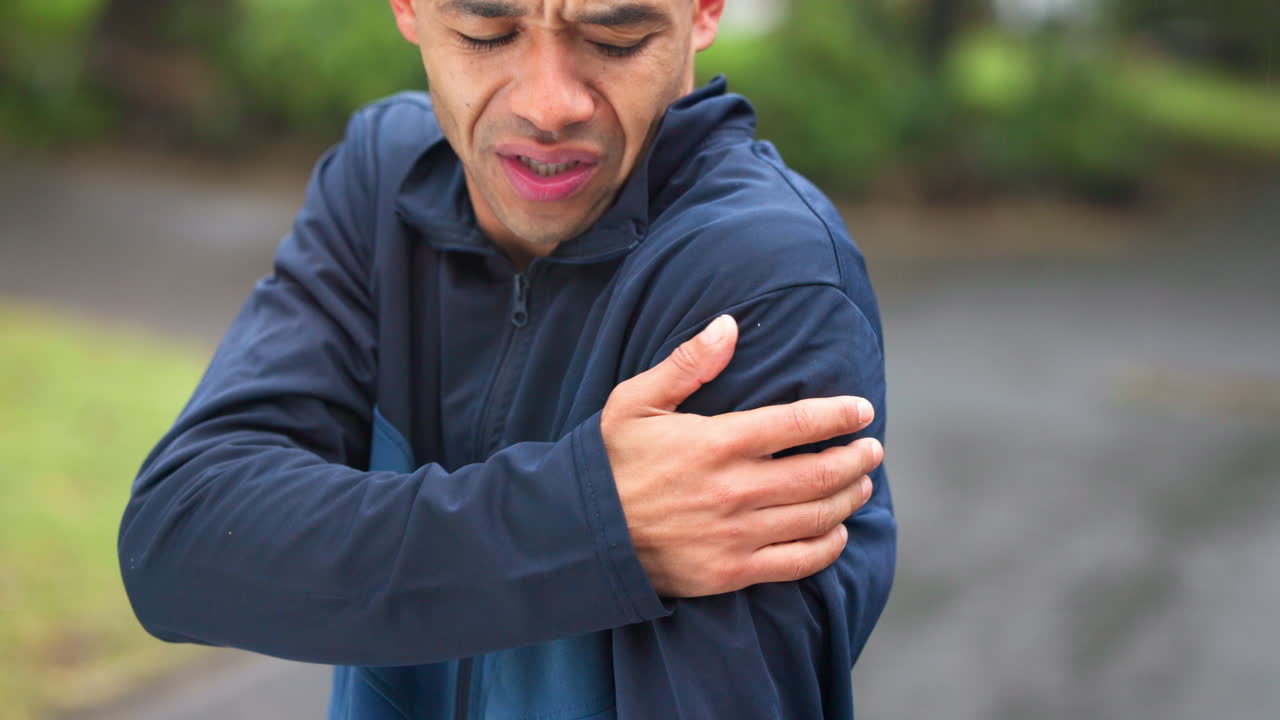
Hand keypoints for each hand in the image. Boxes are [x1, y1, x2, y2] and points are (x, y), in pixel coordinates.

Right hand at [601, 315, 882, 597]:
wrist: (582, 534)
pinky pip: (799, 562)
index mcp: (717, 443)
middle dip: (857, 458)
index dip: (839, 415)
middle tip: (872, 448)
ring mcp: (737, 535)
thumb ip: (687, 364)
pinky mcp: (733, 572)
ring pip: (817, 516)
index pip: (798, 423)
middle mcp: (735, 490)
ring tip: (862, 484)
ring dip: (850, 498)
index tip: (863, 410)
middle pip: (820, 473)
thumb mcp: (635, 402)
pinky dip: (828, 546)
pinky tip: (836, 531)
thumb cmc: (611, 462)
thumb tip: (729, 325)